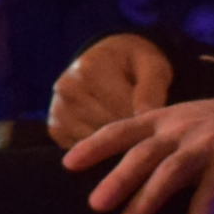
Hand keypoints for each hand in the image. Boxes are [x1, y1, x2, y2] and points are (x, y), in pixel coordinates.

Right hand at [47, 34, 175, 143]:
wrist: (109, 62)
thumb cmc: (135, 65)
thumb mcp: (153, 66)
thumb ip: (152, 89)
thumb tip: (145, 115)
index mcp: (90, 69)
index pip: (123, 109)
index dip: (146, 120)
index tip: (157, 119)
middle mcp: (67, 88)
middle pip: (108, 127)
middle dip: (131, 131)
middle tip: (146, 126)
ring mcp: (58, 109)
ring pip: (96, 142)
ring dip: (116, 143)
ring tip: (129, 128)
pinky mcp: (55, 128)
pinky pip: (84, 151)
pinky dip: (101, 149)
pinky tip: (111, 135)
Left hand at [64, 92, 213, 213]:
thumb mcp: (178, 122)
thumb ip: (151, 141)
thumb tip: (113, 169)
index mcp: (162, 121)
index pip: (122, 130)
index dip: (94, 146)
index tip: (68, 164)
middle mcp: (180, 131)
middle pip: (143, 154)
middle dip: (118, 178)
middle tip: (95, 204)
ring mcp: (206, 147)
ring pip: (170, 173)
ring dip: (147, 200)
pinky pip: (209, 198)